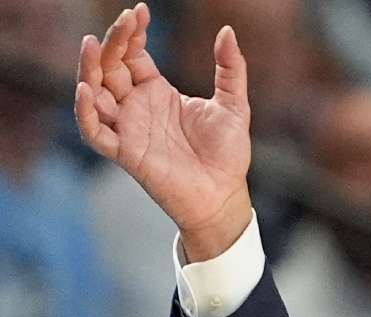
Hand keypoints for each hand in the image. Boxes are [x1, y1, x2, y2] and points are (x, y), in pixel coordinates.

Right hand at [75, 3, 252, 261]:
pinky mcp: (125, 153)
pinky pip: (95, 131)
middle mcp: (137, 107)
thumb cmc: (227, 154)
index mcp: (157, 92)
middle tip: (124, 21)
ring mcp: (128, 129)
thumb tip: (227, 31)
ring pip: (95, 94)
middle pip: (110, 68)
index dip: (131, 34)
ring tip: (92, 45)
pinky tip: (87, 89)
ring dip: (89, 69)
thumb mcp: (234, 104)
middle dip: (112, 43)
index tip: (139, 11)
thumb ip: (230, 68)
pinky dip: (86, 111)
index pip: (132, 56)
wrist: (225, 194)